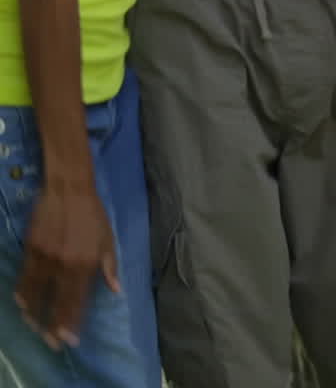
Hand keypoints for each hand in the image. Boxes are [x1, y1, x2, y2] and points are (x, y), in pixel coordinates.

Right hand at [15, 183, 119, 347]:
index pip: (77, 301)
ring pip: (36, 294)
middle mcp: (65, 264)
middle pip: (56, 303)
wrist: (69, 188)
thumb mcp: (108, 239)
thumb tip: (116, 290)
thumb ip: (110, 266)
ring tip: (36, 327)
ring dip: (35, 314)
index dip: (72, 323)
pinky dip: (23, 292)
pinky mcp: (32, 248)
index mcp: (86, 263)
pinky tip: (23, 303)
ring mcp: (46, 257)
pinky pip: (25, 277)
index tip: (69, 340)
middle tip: (52, 342)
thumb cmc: (92, 214)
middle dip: (53, 326)